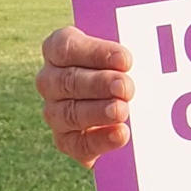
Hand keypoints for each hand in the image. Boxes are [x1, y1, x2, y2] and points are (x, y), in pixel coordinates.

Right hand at [39, 26, 132, 166]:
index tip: (126, 60)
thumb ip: (125, 52)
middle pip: (69, 81)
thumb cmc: (122, 64)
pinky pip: (78, 143)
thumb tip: (140, 57)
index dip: (95, 53)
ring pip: (70, 113)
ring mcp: (55, 111)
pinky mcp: (66, 139)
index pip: (66, 47)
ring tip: (123, 111)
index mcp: (58, 50)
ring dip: (98, 112)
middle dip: (100, 84)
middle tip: (127, 87)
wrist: (122, 98)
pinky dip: (100, 140)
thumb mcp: (122, 52)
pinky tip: (121, 133)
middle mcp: (50, 80)